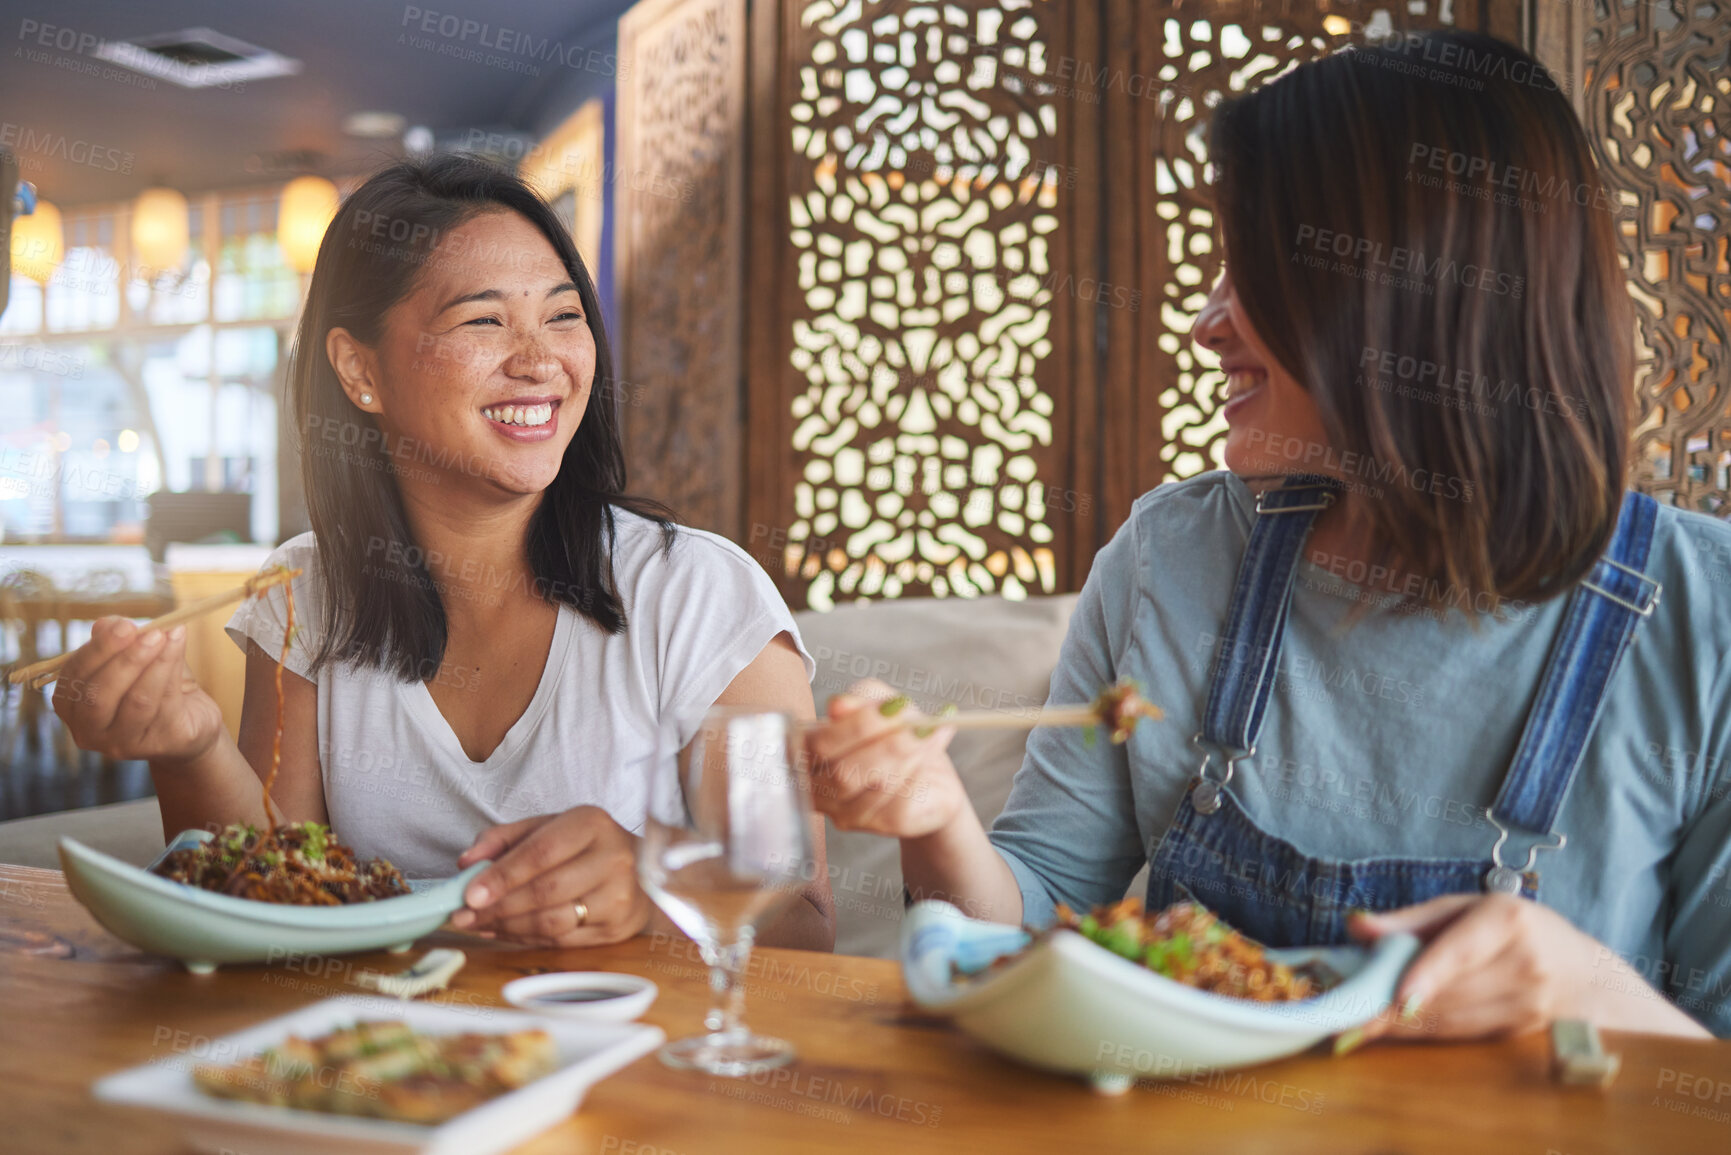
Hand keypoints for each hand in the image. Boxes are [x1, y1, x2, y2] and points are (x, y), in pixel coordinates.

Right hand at [51, 616, 223, 764]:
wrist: (193, 720)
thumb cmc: (157, 684)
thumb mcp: (136, 658)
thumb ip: (119, 641)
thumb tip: (107, 623)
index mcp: (71, 706)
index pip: (74, 676)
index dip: (98, 649)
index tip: (125, 625)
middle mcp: (89, 731)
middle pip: (98, 695)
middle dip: (126, 659)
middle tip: (151, 632)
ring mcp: (121, 743)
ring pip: (136, 701)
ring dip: (154, 663)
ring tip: (169, 636)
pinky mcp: (157, 745)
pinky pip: (164, 705)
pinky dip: (171, 670)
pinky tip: (178, 646)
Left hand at [451, 806, 649, 946]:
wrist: (641, 869)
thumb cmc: (585, 845)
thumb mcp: (547, 827)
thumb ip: (503, 838)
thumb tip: (467, 863)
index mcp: (592, 825)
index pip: (541, 852)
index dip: (503, 875)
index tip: (470, 894)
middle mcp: (613, 859)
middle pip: (546, 891)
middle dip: (499, 907)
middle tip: (464, 916)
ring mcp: (619, 897)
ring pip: (553, 921)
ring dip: (509, 927)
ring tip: (480, 925)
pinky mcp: (618, 928)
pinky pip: (563, 940)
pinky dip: (527, 938)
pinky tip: (505, 932)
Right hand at [804, 678, 966, 838]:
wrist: (930, 772)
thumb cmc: (895, 732)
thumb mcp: (879, 702)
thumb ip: (860, 699)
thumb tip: (839, 705)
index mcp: (807, 753)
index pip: (818, 745)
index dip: (857, 726)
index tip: (893, 707)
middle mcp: (818, 789)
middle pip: (843, 773)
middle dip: (885, 744)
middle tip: (917, 725)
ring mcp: (846, 814)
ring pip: (873, 788)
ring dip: (907, 757)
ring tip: (928, 733)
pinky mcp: (883, 825)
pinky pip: (899, 804)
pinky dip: (919, 775)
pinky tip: (928, 758)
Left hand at [1347, 894, 1630, 1041]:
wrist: (1582, 973)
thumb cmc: (1514, 928)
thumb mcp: (1465, 908)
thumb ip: (1410, 920)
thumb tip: (1356, 926)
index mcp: (1508, 920)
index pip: (1462, 951)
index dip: (1428, 974)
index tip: (1397, 996)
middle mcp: (1523, 964)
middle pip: (1449, 992)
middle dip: (1394, 1006)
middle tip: (1346, 1016)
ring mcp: (1526, 1004)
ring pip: (1452, 1020)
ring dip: (1402, 1025)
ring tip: (1357, 1026)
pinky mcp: (1518, 1032)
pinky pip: (1460, 1034)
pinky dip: (1422, 1033)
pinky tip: (1390, 1030)